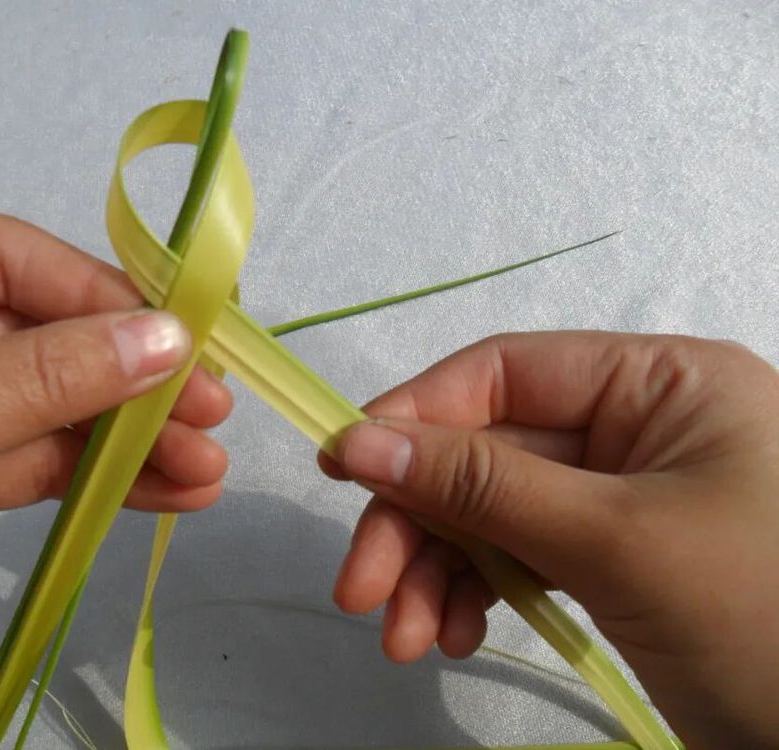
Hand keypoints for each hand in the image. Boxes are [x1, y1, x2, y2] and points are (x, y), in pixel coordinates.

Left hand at [0, 212, 231, 738]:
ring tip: (206, 467)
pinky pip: (28, 470)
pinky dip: (98, 480)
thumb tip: (164, 339)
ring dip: (127, 435)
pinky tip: (169, 493)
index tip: (179, 340)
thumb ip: (27, 382)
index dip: (93, 294)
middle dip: (124, 374)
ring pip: (41, 409)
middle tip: (211, 410)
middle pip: (33, 334)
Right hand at [327, 331, 778, 749]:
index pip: (507, 372)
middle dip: (420, 521)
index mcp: (660, 383)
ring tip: (406, 639)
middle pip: (489, 452)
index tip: (342, 467)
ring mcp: (623, 499)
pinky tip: (453, 635)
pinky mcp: (614, 561)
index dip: (417, 414)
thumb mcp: (615, 541)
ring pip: (496, 513)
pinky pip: (523, 558)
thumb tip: (359, 440)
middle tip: (361, 590)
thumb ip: (483, 485)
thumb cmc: (761, 613)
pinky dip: (479, 594)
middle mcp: (637, 428)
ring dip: (438, 571)